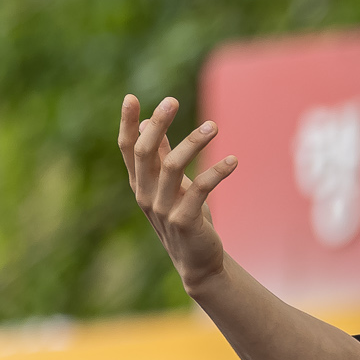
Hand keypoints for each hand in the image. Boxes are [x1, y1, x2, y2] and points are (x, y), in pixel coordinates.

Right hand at [119, 94, 236, 295]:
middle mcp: (145, 194)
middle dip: (157, 124)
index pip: (127, 149)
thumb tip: (149, 125)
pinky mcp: (184, 220)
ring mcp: (163, 208)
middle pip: (144, 153)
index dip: (126, 124)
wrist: (198, 261)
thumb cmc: (184, 217)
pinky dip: (216, 171)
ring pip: (171, 167)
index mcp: (140, 182)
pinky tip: (234, 160)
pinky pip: (200, 189)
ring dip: (193, 143)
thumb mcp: (170, 185)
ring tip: (214, 126)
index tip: (131, 97)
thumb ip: (160, 156)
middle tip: (172, 101)